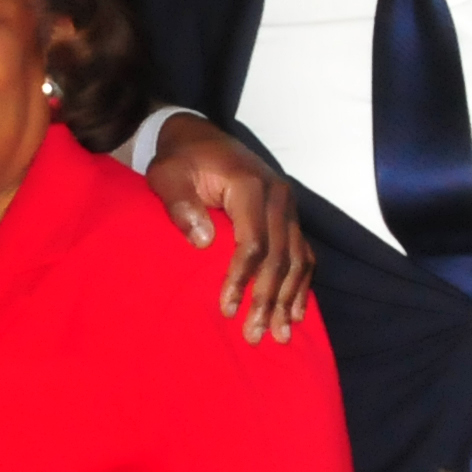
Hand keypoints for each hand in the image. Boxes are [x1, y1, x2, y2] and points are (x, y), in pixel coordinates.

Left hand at [148, 116, 311, 341]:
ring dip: (289, 300)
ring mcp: (287, 206)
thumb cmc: (179, 160)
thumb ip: (181, 204)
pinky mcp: (288, 216)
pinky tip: (297, 313)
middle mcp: (278, 196)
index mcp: (249, 185)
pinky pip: (303, 253)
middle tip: (254, 336)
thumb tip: (203, 241)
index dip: (241, 279)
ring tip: (280, 335)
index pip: (253, 242)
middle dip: (268, 300)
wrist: (198, 136)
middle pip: (280, 257)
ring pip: (297, 259)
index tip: (226, 310)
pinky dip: (301, 284)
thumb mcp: (167, 175)